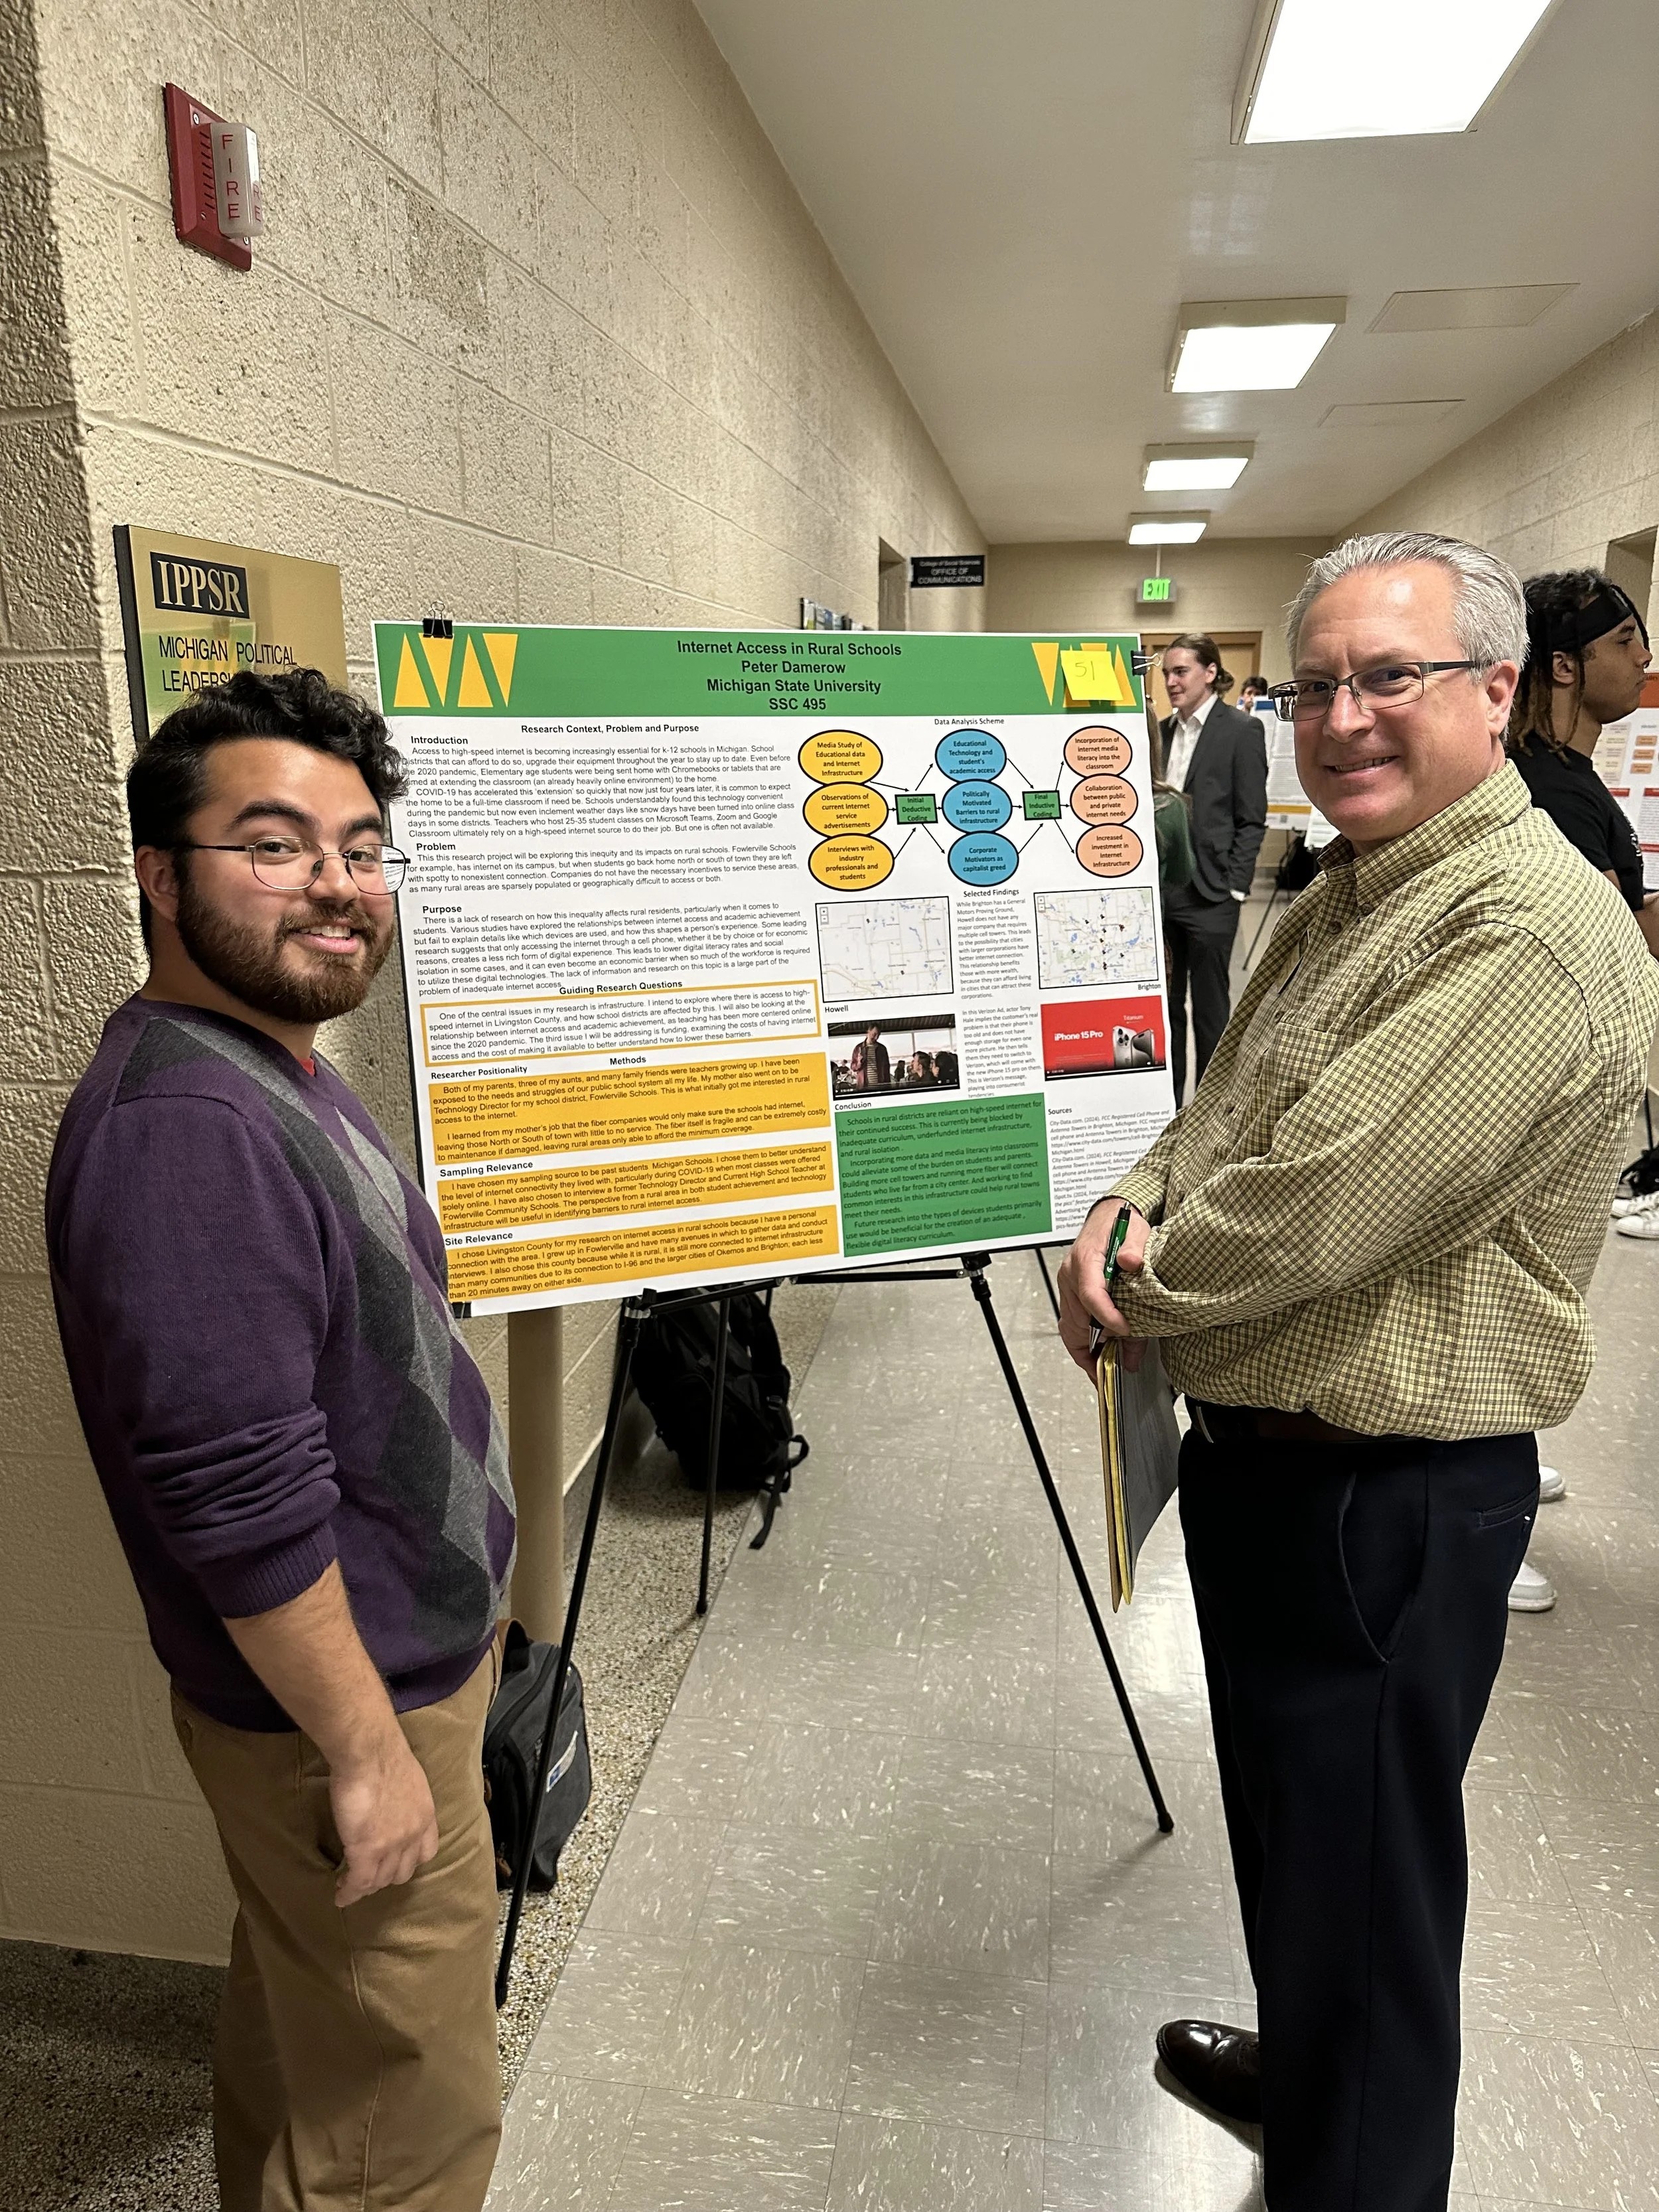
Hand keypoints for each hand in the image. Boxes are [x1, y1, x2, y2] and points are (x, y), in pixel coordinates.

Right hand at [329, 1730, 439, 1906]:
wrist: (370, 1752)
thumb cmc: (383, 1754)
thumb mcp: (408, 1778)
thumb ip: (403, 1797)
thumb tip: (389, 1800)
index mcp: (425, 1815)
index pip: (425, 1852)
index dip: (408, 1861)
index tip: (394, 1862)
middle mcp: (413, 1835)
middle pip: (402, 1871)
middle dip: (385, 1876)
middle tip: (367, 1874)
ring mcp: (391, 1846)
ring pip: (380, 1880)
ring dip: (365, 1886)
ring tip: (350, 1885)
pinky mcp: (366, 1851)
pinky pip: (359, 1882)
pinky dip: (349, 1892)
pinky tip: (340, 1895)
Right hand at [1056, 1198, 1150, 1376]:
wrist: (1109, 1215)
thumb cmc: (1120, 1223)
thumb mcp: (1135, 1231)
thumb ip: (1134, 1248)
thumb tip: (1132, 1263)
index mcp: (1085, 1261)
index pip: (1091, 1295)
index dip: (1107, 1317)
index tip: (1126, 1331)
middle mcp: (1071, 1276)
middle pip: (1074, 1320)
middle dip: (1090, 1349)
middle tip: (1108, 1371)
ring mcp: (1069, 1287)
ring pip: (1070, 1327)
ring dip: (1085, 1350)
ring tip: (1103, 1370)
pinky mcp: (1073, 1294)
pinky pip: (1072, 1324)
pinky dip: (1084, 1342)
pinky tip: (1099, 1353)